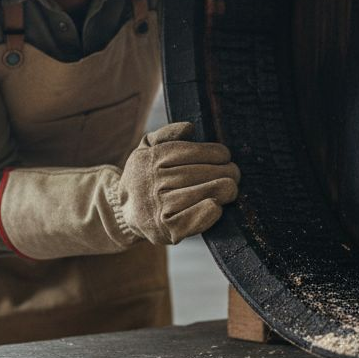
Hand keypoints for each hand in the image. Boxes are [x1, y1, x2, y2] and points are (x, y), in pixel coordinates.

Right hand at [114, 121, 239, 244]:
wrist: (124, 211)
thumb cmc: (145, 175)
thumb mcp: (146, 149)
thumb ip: (165, 134)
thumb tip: (189, 128)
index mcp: (151, 159)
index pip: (192, 152)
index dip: (216, 153)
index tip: (225, 156)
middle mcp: (154, 182)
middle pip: (203, 173)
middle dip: (225, 172)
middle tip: (234, 173)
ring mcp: (161, 207)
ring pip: (205, 193)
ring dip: (224, 190)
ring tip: (231, 188)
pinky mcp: (168, 230)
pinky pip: (198, 218)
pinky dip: (212, 211)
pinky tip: (217, 205)